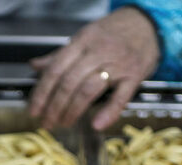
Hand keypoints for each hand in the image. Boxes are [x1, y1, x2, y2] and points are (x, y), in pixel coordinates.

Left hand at [29, 7, 159, 130]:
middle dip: (54, 106)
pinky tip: (97, 124)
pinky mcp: (134, 75)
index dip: (42, 92)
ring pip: (89, 89)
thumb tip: (35, 66)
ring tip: (64, 123)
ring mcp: (117, 64)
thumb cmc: (114, 32)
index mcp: (82, 42)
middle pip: (69, 82)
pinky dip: (109, 112)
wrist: (147, 24)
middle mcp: (98, 52)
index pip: (55, 69)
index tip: (34, 109)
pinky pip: (121, 96)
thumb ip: (60, 55)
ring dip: (73, 110)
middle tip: (47, 122)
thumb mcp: (84, 37)